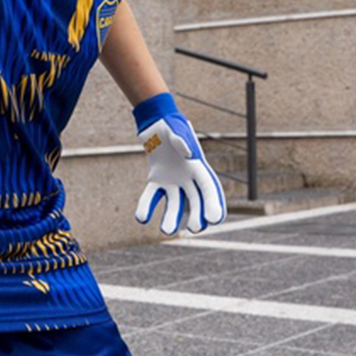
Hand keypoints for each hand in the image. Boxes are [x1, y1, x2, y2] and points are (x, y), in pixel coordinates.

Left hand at [133, 93, 225, 234]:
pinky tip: (141, 217)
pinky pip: (152, 196)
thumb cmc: (170, 125)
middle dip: (197, 215)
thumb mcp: (177, 129)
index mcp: (198, 166)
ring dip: (171, 217)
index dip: (214, 203)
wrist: (155, 124)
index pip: (209, 187)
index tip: (215, 219)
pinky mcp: (156, 181)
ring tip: (167, 231)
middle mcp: (187, 178)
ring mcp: (172, 181)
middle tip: (195, 228)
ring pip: (174, 203)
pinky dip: (147, 206)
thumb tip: (187, 154)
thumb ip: (182, 139)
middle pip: (195, 200)